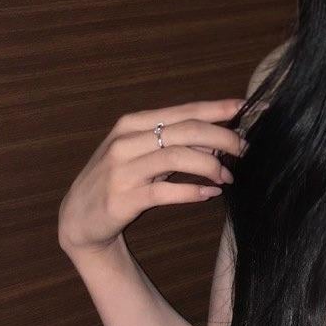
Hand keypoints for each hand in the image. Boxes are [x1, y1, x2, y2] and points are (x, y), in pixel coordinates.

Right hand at [57, 98, 246, 256]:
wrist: (79, 219)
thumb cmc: (118, 180)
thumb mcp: (144, 155)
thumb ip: (176, 143)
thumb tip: (219, 139)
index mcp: (132, 124)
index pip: (184, 110)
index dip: (218, 108)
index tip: (247, 107)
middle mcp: (125, 141)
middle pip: (185, 130)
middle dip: (222, 137)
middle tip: (244, 149)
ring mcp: (122, 170)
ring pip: (177, 157)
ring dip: (210, 165)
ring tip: (228, 176)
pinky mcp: (122, 198)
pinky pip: (165, 192)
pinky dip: (193, 192)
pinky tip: (210, 194)